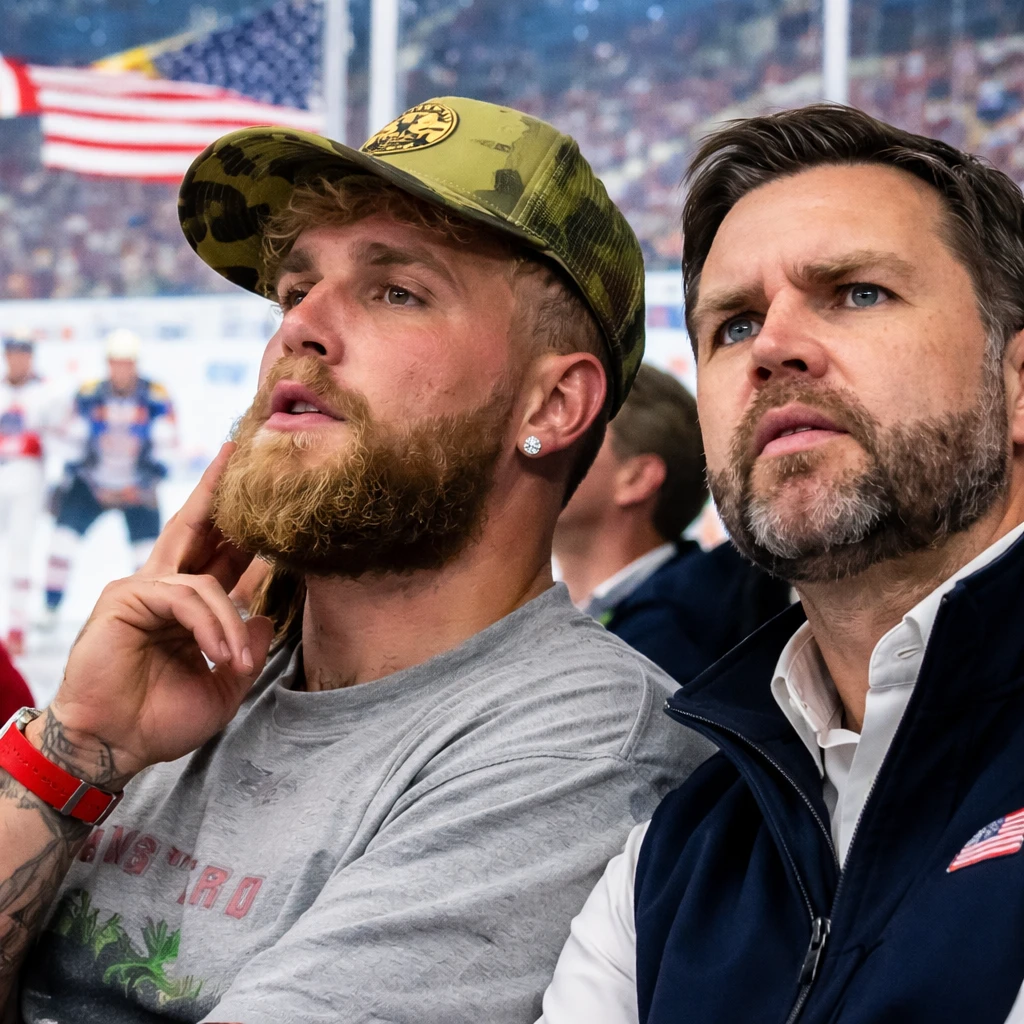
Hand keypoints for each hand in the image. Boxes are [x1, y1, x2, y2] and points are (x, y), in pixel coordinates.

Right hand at [32, 444, 274, 787]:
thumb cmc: (160, 719)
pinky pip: (187, 597)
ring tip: (236, 662)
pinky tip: (217, 654)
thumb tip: (266, 616)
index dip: (240, 528)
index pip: (219, 555)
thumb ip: (247, 648)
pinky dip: (210, 626)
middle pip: (196, 529)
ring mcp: (140, 589)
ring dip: (230, 623)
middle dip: (218, 492)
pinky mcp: (125, 598)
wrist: (114, 747)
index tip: (262, 496)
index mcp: (186, 605)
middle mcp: (163, 588)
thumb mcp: (223, 684)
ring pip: (207, 581)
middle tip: (238, 451)